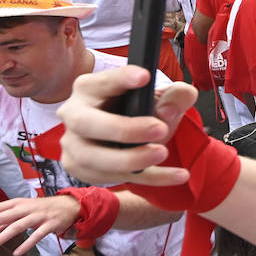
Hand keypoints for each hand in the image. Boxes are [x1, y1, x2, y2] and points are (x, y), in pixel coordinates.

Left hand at [0, 194, 81, 254]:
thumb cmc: (41, 210)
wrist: (69, 206)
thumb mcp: (20, 213)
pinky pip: (37, 235)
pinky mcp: (50, 224)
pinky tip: (17, 253)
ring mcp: (38, 215)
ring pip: (16, 226)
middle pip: (1, 218)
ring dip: (0, 238)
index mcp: (15, 203)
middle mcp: (24, 208)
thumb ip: (3, 224)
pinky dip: (27, 244)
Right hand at [57, 66, 197, 187]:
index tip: (144, 76)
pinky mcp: (85, 170)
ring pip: (92, 158)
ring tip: (162, 153)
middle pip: (86, 123)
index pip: (101, 81)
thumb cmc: (141, 111)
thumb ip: (176, 96)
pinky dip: (151, 178)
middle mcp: (75, 115)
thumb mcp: (163, 98)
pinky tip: (179, 175)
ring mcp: (76, 145)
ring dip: (130, 158)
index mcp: (90, 89)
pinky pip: (116, 178)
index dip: (120, 79)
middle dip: (123, 128)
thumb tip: (168, 111)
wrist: (130, 139)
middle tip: (159, 128)